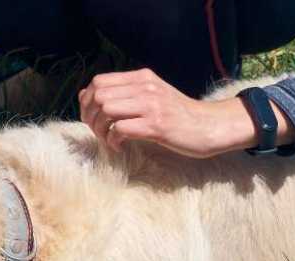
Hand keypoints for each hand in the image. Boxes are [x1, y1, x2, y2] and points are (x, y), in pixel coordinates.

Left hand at [79, 68, 260, 158]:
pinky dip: (113, 141)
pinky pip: (120, 129)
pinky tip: (119, 148)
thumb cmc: (178, 115)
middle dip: (90, 116)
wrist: (209, 125)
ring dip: (100, 129)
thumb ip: (124, 92)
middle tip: (98, 132)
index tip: (91, 117)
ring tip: (108, 140)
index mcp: (142, 77)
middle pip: (99, 95)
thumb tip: (85, 94)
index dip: (87, 100)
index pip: (99, 81)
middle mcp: (145, 87)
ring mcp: (151, 105)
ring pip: (107, 110)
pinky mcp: (156, 125)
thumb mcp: (151, 95)